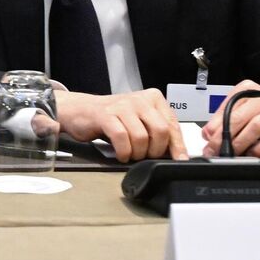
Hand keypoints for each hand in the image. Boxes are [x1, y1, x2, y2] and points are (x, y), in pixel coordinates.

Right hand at [56, 88, 186, 161]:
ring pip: (141, 137)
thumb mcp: (140, 122)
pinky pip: (121, 138)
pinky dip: (123, 151)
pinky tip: (121, 154)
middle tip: (146, 156)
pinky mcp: (105, 114)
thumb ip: (157, 132)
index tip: (179, 160)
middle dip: (155, 150)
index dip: (177, 146)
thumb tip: (176, 154)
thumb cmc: (113, 119)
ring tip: (130, 155)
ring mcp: (122, 106)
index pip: (172, 125)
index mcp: (153, 98)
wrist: (80, 110)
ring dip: (137, 153)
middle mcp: (139, 99)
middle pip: (160, 131)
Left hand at [202, 80, 259, 157]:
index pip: (226, 107)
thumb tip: (208, 133)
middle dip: (222, 137)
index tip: (206, 140)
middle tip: (214, 150)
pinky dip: (259, 149)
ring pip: (254, 128)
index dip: (214, 125)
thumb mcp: (248, 107)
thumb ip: (227, 117)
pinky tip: (252, 154)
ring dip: (239, 143)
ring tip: (232, 153)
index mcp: (249, 90)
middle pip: (237, 118)